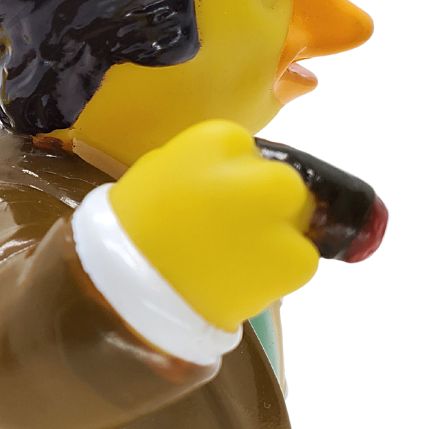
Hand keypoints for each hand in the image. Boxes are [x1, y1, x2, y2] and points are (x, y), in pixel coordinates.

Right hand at [109, 119, 318, 331]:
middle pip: (282, 183)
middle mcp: (257, 173)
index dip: (234, 179)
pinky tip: (242, 281)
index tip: (216, 202)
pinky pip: (300, 261)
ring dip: (275, 239)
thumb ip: (196, 166)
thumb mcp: (155, 173)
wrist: (128, 287)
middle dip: (266, 205)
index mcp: (216, 141)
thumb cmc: (131, 227)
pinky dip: (278, 273)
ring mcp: (279, 217)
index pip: (245, 151)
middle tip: (235, 232)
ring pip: (296, 223)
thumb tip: (220, 176)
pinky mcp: (294, 259)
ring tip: (234, 262)